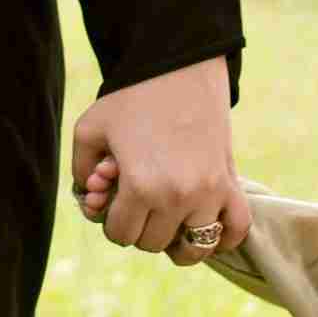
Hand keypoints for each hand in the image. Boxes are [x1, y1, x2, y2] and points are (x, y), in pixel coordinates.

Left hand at [69, 61, 238, 258]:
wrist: (179, 69)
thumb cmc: (131, 98)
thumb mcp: (89, 130)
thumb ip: (81, 172)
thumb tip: (91, 201)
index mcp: (140, 186)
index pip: (121, 235)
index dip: (111, 221)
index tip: (113, 202)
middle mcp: (177, 196)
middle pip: (153, 243)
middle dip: (140, 226)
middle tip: (137, 201)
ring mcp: (209, 192)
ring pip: (193, 247)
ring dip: (177, 241)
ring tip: (169, 224)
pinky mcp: (231, 183)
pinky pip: (237, 230)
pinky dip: (223, 238)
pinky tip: (206, 228)